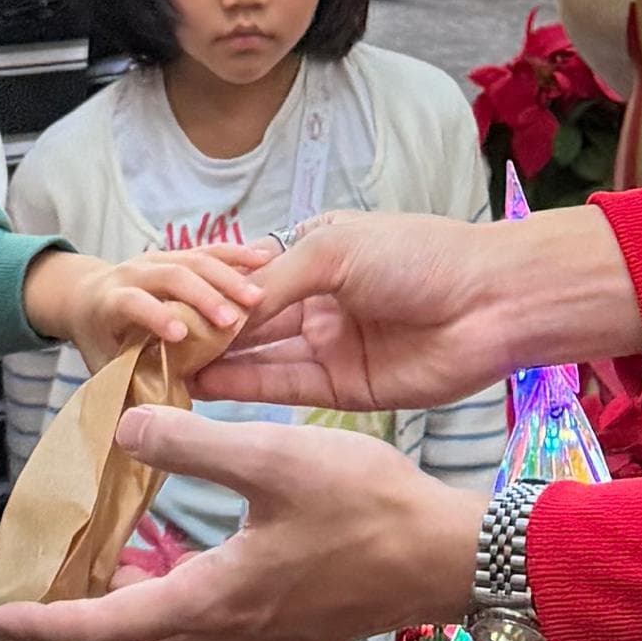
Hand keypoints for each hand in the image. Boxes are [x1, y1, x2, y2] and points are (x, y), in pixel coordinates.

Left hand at [0, 416, 477, 640]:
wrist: (446, 558)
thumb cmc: (367, 508)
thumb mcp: (276, 457)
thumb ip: (195, 442)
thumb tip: (123, 428)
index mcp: (214, 599)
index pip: (107, 626)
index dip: (48, 624)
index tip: (0, 621)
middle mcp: (226, 633)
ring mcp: (256, 638)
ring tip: (67, 610)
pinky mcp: (280, 630)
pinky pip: (193, 639)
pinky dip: (151, 622)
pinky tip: (154, 577)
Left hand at [23, 241, 267, 364]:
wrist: (87, 296)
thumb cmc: (100, 341)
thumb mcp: (106, 366)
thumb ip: (129, 386)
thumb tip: (151, 426)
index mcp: (110, 301)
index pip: (131, 303)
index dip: (154, 315)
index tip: (181, 335)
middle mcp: (133, 273)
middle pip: (170, 275)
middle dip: (202, 296)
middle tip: (232, 321)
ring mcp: (158, 258)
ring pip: (194, 259)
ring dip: (227, 276)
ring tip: (256, 298)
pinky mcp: (180, 252)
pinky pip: (211, 250)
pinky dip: (237, 255)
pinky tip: (263, 261)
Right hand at [196, 202, 641, 417]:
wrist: (490, 302)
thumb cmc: (419, 256)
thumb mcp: (335, 252)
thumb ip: (274, 284)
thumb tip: (221, 309)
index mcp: (320, 257)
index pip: (251, 281)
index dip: (211, 296)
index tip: (164, 309)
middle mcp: (320, 303)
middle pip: (251, 323)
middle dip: (206, 334)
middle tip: (151, 349)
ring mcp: (331, 347)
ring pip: (261, 357)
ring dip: (217, 364)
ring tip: (164, 371)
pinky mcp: (345, 388)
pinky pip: (285, 388)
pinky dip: (245, 386)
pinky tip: (204, 384)